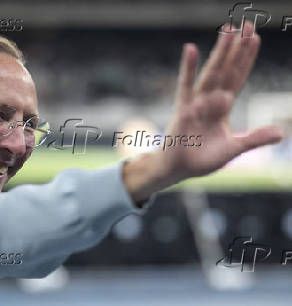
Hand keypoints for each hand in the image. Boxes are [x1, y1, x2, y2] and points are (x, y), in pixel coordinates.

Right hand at [124, 22, 283, 203]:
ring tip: (227, 29)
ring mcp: (197, 102)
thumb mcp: (233, 149)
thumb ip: (254, 139)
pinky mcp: (183, 108)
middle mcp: (211, 101)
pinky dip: (188, 67)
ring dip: (220, 51)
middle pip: (228, 69)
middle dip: (237, 48)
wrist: (178, 169)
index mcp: (223, 108)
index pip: (238, 78)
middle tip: (245, 24)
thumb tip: (281, 133)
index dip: (247, 60)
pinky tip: (190, 48)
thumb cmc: (201, 159)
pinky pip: (186, 85)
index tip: (254, 39)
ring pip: (212, 72)